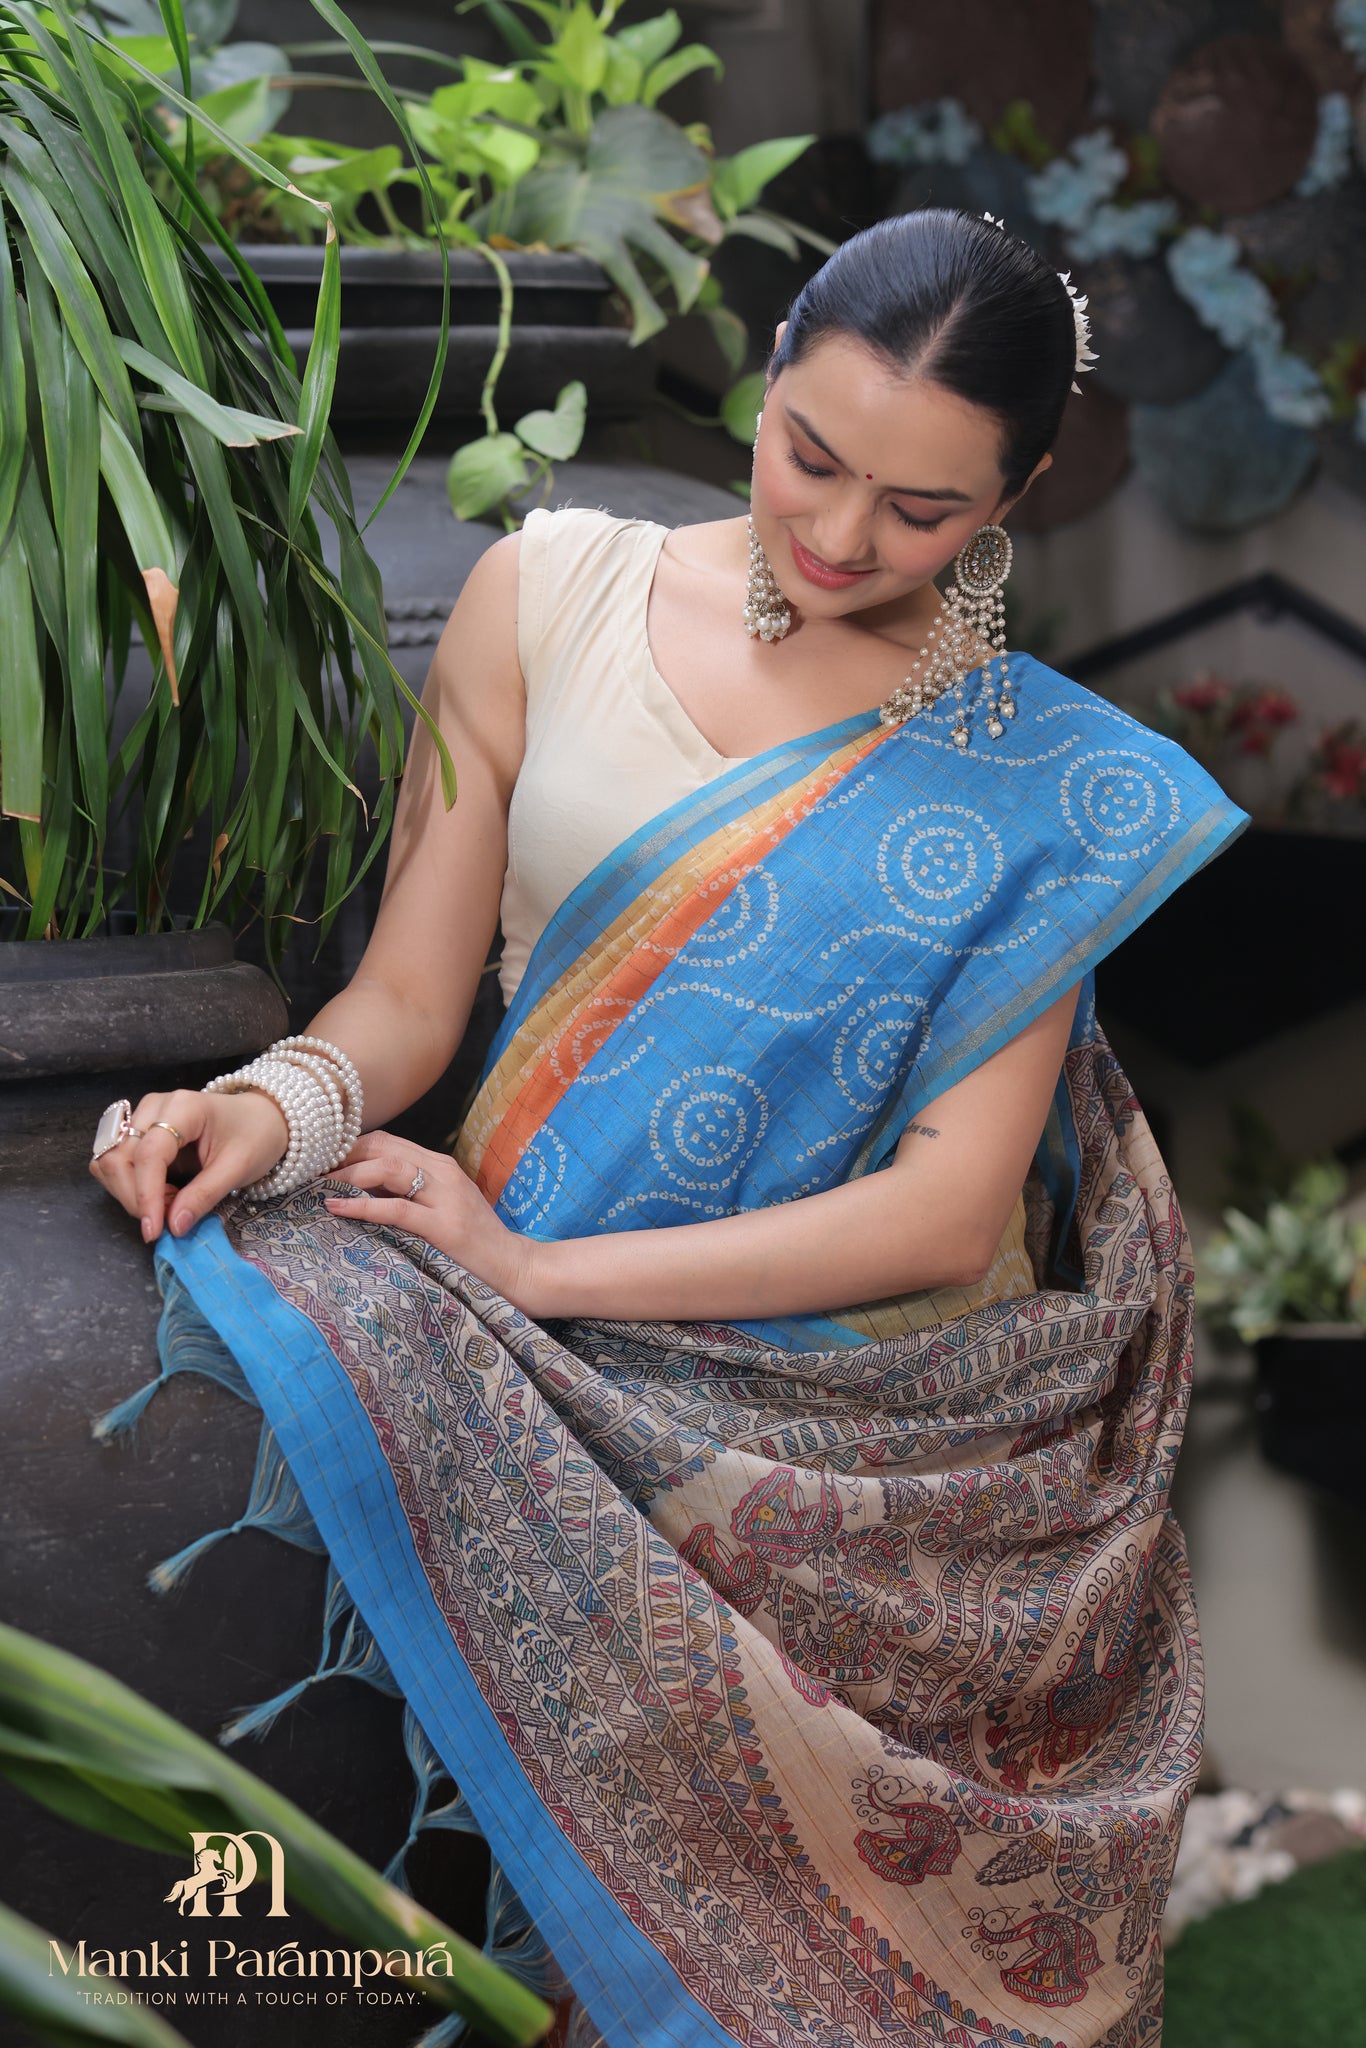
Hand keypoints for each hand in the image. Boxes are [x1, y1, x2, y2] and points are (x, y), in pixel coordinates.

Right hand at [89, 1086, 289, 1241]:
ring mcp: (142, 1117)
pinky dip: (131, 1186)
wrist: (262, 1118)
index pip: (149, 1154)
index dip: (146, 1195)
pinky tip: (159, 1194)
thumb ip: (203, 1196)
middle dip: (136, 1198)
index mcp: (183, 1108)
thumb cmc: (254, 1136)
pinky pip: (116, 1162)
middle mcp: (154, 1107)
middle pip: (119, 1158)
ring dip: (130, 1193)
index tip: (153, 1230)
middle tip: (168, 1219)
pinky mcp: (138, 1131)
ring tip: (169, 1204)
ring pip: (110, 1161)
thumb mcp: (238, 1168)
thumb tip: (172, 1226)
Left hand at [322, 1131, 537, 1306]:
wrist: (515, 1268)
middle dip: (340, 1155)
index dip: (348, 1146)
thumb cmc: (475, 1244)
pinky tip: (336, 1208)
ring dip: (346, 1174)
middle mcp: (442, 1172)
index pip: (386, 1141)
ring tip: (317, 1185)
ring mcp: (445, 1197)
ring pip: (386, 1168)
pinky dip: (360, 1206)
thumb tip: (360, 1191)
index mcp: (440, 1166)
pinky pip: (395, 1208)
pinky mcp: (444, 1225)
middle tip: (308, 1170)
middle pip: (381, 1146)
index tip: (319, 1161)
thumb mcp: (442, 1208)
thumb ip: (410, 1195)